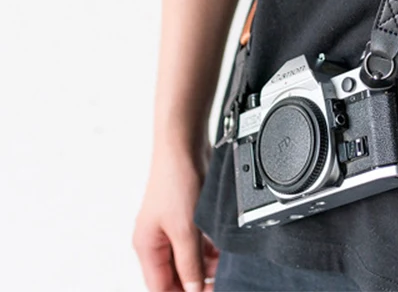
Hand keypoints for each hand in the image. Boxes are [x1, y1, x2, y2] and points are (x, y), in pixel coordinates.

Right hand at [132, 140, 219, 290]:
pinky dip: (209, 248)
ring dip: (205, 265)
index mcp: (148, 247)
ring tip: (225, 268)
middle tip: (219, 283)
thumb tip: (192, 290)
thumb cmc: (176, 181)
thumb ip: (189, 262)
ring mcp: (172, 227)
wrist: (184, 145)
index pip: (161, 286)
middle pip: (176, 274)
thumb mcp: (185, 229)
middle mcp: (157, 240)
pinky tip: (224, 251)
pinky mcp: (187, 216)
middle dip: (196, 281)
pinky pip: (197, 242)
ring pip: (189, 258)